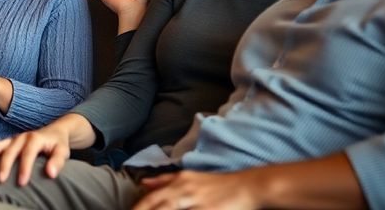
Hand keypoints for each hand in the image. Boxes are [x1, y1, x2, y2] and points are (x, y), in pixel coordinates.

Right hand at [0, 119, 71, 185]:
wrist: (53, 132)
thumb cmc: (57, 144)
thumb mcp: (63, 151)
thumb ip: (58, 161)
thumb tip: (51, 174)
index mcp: (34, 138)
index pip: (28, 153)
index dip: (25, 167)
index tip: (21, 183)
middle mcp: (20, 137)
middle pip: (9, 150)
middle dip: (3, 165)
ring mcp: (11, 139)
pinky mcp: (5, 142)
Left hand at [133, 170, 258, 209]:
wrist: (248, 187)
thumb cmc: (218, 184)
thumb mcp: (190, 177)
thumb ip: (165, 180)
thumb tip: (143, 182)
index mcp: (178, 182)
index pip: (149, 200)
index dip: (137, 209)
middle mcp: (184, 192)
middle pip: (157, 207)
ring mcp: (196, 204)